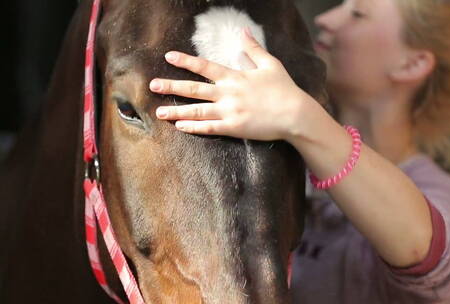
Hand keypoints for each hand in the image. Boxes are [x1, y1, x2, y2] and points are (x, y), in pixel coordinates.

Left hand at [150, 28, 311, 140]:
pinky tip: (180, 127)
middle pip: (194, 89)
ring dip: (177, 111)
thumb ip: (254, 48)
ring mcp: (230, 111)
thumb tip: (243, 31)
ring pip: (197, 111)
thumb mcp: (270, 64)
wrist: (295, 114)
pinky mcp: (234, 128)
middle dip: (172, 86)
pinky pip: (209, 128)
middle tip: (152, 85)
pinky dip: (194, 128)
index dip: (186, 61)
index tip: (169, 57)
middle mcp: (228, 93)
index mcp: (235, 76)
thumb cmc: (284, 89)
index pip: (205, 67)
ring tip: (159, 112)